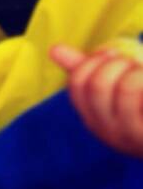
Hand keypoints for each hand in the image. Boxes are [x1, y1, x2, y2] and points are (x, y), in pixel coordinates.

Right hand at [50, 42, 142, 159]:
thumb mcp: (115, 90)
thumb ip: (85, 70)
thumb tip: (54, 50)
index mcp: (94, 120)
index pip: (77, 84)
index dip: (93, 62)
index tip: (112, 55)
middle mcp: (109, 133)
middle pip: (97, 85)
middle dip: (117, 64)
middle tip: (134, 65)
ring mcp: (133, 138)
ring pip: (126, 89)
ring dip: (139, 72)